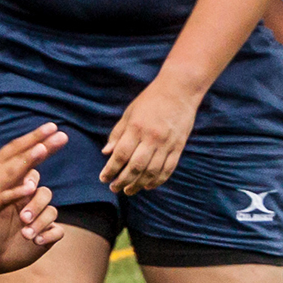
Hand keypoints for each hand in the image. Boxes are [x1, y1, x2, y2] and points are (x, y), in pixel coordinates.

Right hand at [0, 126, 67, 277]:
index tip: (53, 126)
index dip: (34, 137)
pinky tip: (31, 188)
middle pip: (18, 154)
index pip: (16, 148)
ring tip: (43, 149)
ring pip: (11, 171)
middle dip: (38, 142)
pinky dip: (16, 192)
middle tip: (60, 131)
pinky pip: (4, 198)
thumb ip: (9, 175)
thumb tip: (28, 168)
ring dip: (27, 159)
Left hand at [101, 76, 202, 194]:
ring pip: (152, 171)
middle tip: (114, 189)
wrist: (179, 91)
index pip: (121, 154)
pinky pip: (168, 169)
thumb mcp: (129, 113)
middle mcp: (152, 138)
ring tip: (129, 191)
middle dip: (123, 180)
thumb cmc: (150, 100)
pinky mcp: (178, 147)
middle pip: (136, 167)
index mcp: (136, 128)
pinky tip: (148, 186)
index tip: (103, 178)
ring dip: (139, 184)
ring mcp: (167, 144)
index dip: (111, 169)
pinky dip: (158, 180)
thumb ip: (118, 134)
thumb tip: (106, 153)